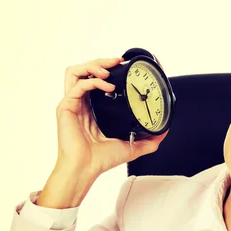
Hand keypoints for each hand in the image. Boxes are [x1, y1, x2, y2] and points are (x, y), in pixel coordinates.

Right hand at [38, 57, 168, 207]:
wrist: (86, 169)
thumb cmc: (101, 160)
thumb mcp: (132, 145)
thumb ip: (149, 139)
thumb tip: (164, 131)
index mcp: (92, 107)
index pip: (96, 79)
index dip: (108, 68)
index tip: (124, 64)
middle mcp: (80, 102)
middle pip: (85, 70)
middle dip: (101, 61)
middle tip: (118, 61)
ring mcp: (72, 103)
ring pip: (75, 72)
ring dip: (93, 66)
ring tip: (108, 72)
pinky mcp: (66, 107)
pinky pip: (77, 86)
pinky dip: (93, 82)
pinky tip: (107, 86)